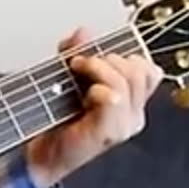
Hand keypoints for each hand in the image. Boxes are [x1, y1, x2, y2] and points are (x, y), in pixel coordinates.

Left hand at [25, 26, 163, 187]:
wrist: (40, 155)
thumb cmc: (55, 121)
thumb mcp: (66, 77)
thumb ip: (76, 52)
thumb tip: (83, 31)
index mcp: (130, 100)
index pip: (148, 67)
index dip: (123, 54)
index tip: (94, 56)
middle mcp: (133, 113)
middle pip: (139, 68)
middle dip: (107, 58)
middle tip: (78, 63)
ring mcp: (125, 124)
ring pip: (126, 79)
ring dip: (98, 68)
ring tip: (76, 71)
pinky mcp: (111, 132)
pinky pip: (114, 97)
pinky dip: (97, 88)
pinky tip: (84, 94)